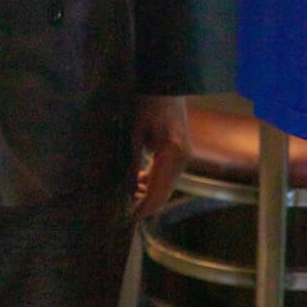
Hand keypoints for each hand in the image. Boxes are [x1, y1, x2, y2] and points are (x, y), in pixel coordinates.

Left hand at [131, 95, 189, 218]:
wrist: (166, 85)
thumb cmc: (148, 103)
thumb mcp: (135, 132)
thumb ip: (132, 162)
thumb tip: (125, 191)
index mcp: (171, 153)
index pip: (156, 192)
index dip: (142, 209)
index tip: (126, 221)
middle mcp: (182, 159)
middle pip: (164, 194)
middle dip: (145, 206)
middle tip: (123, 216)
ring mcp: (184, 157)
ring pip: (166, 187)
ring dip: (148, 195)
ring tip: (126, 201)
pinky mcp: (180, 154)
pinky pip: (168, 177)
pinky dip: (153, 183)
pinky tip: (137, 183)